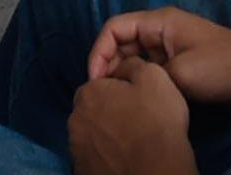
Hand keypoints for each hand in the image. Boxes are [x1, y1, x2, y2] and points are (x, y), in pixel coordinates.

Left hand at [68, 61, 190, 174]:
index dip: (120, 91)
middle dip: (109, 112)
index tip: (138, 101)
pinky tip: (124, 159)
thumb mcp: (153, 76)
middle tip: (136, 121)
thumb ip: (132, 65)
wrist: (155, 172)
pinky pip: (94, 157)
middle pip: (93, 110)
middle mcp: (75, 120)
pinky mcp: (83, 171)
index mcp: (88, 94)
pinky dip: (106, 156)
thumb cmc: (155, 121)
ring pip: (92, 135)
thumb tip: (123, 69)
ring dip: (106, 135)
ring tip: (132, 143)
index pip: (100, 85)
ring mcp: (76, 149)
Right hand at [87, 8, 230, 113]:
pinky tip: (136, 105)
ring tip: (115, 103)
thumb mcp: (179, 73)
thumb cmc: (222, 67)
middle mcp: (162, 34)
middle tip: (103, 97)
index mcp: (160, 22)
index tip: (95, 80)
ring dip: (124, 78)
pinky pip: (151, 75)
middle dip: (108, 67)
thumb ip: (145, 76)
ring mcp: (171, 52)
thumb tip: (121, 84)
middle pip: (122, 45)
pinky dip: (140, 86)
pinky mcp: (180, 71)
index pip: (115, 27)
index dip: (99, 51)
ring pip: (135, 62)